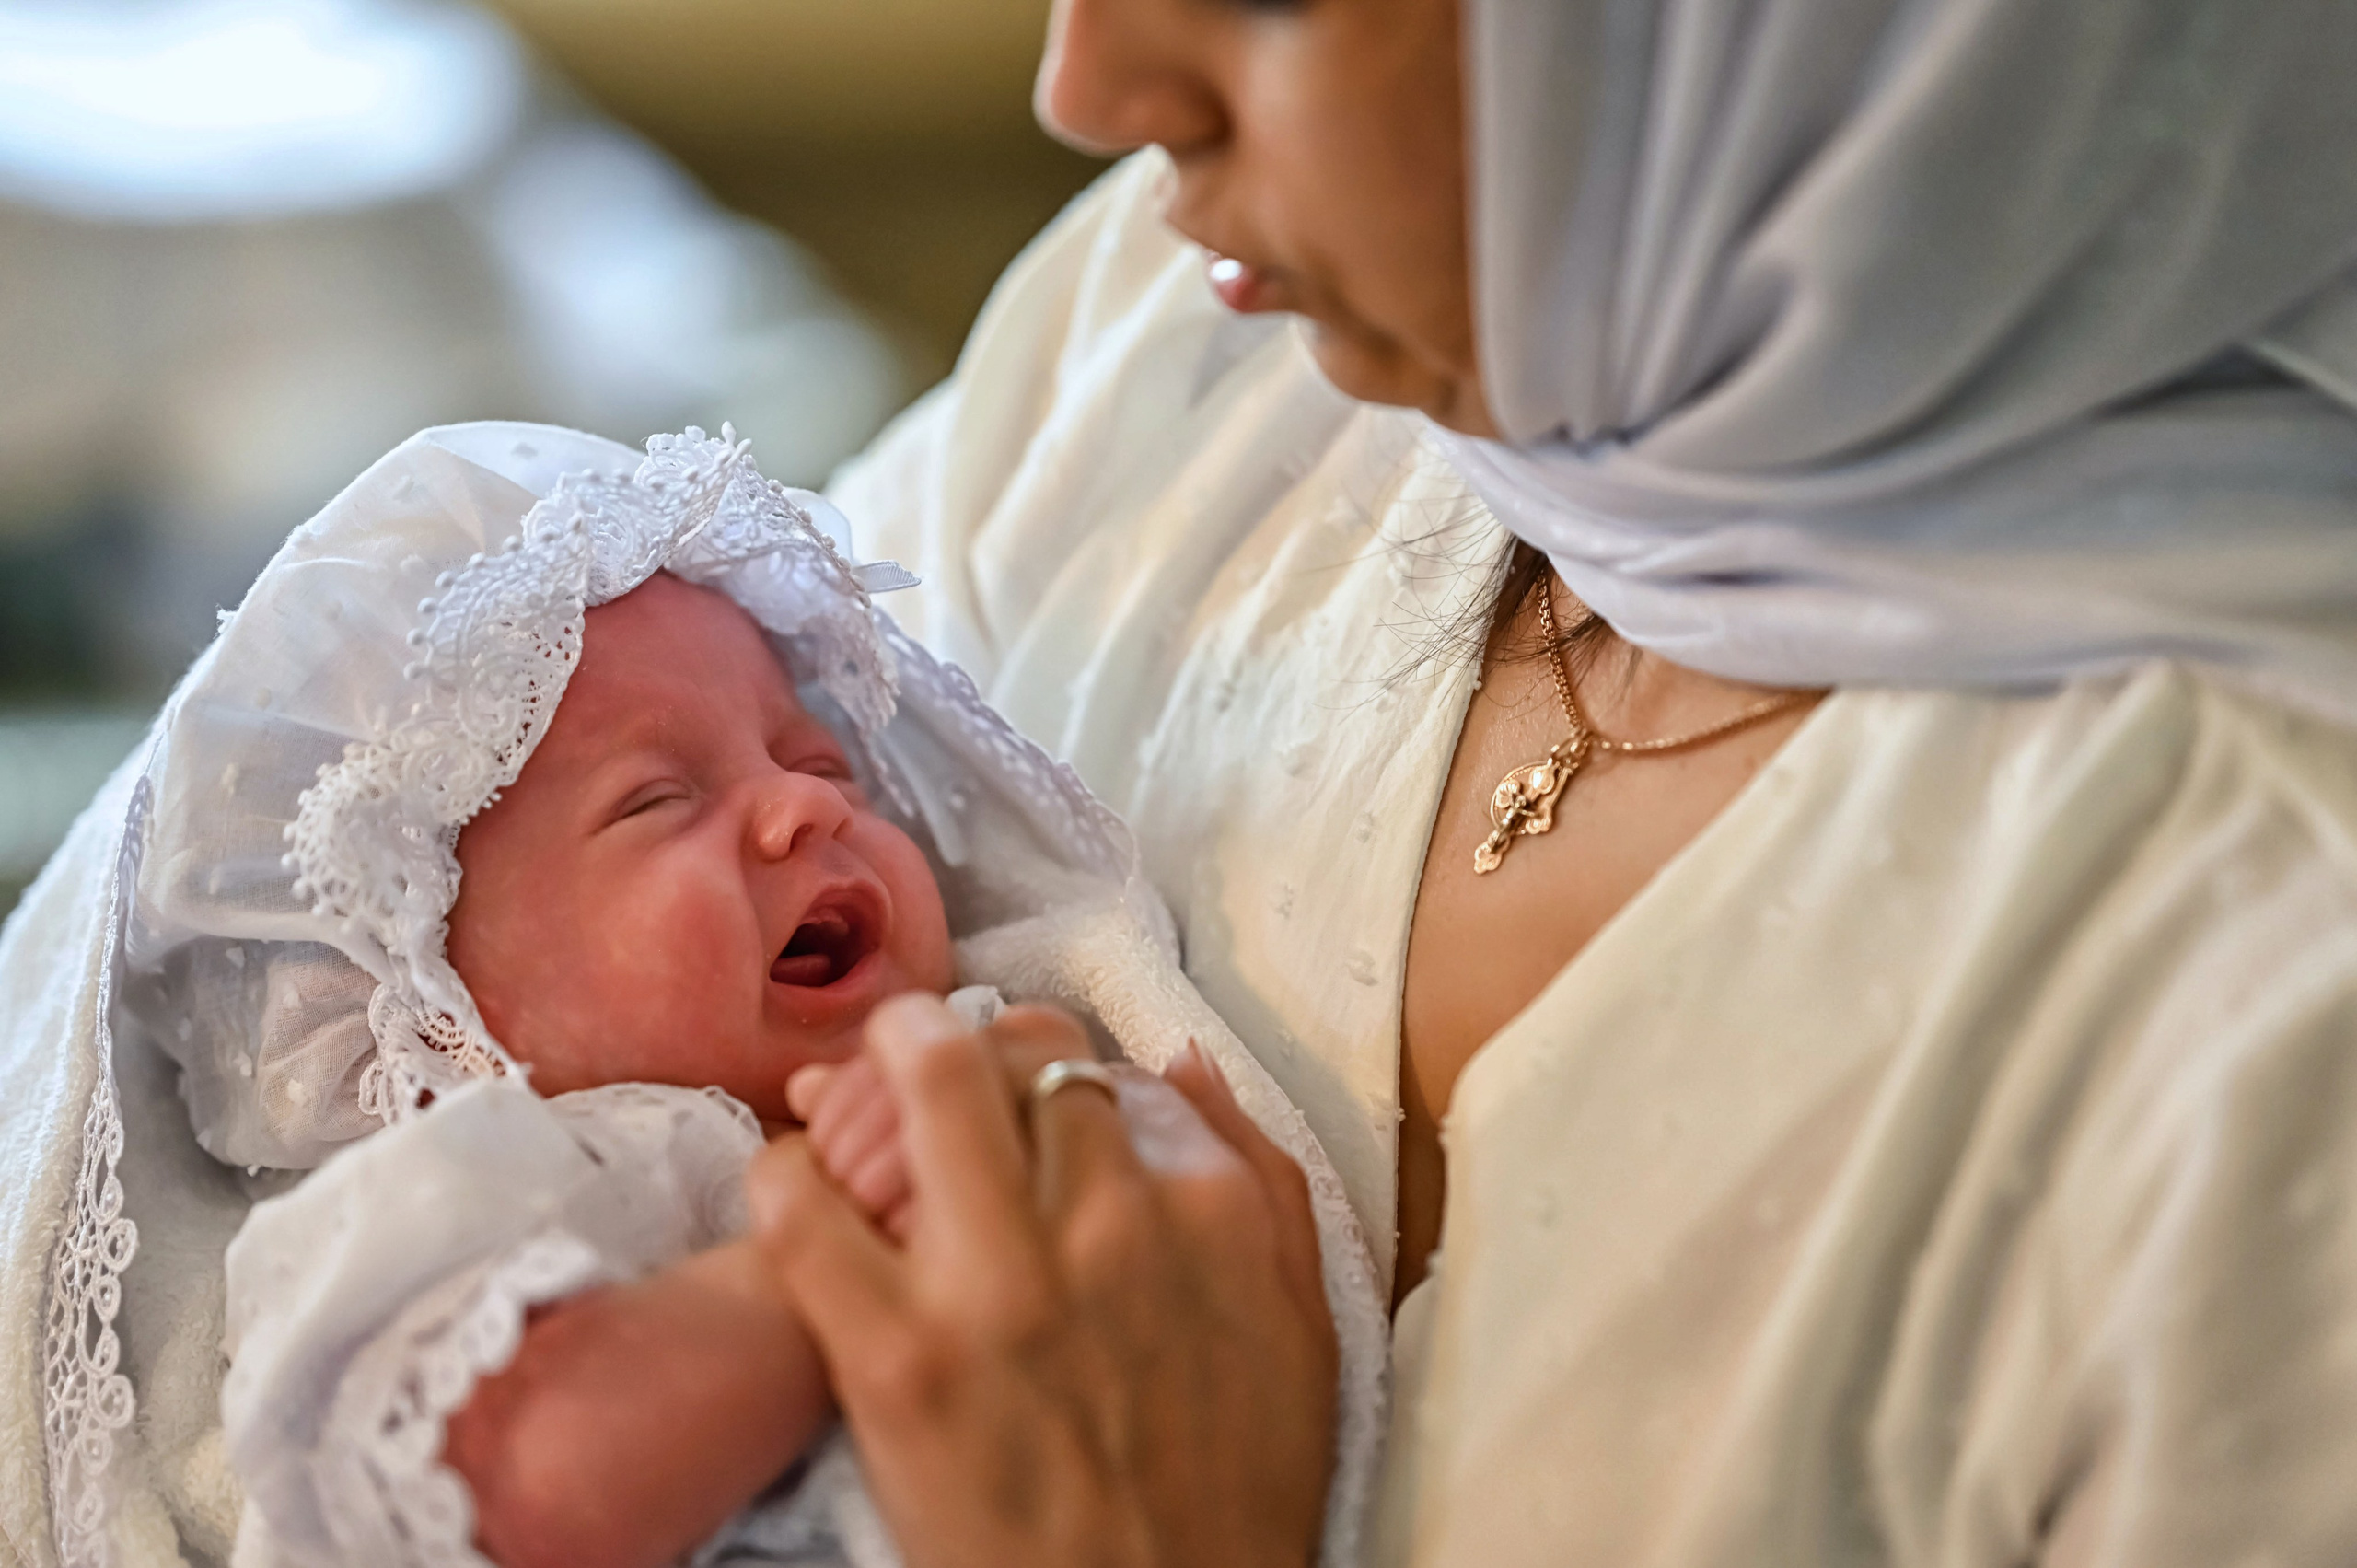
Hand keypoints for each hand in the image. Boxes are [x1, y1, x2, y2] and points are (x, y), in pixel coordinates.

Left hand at [746, 995, 1338, 1567]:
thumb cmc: (1233, 1489)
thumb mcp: (1299, 1321)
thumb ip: (1256, 1174)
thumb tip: (1180, 1062)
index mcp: (1207, 1209)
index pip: (1099, 1065)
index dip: (1036, 1056)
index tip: (1006, 1080)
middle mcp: (1110, 1221)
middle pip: (1006, 1054)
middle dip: (951, 1037)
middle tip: (914, 1050)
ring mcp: (1000, 1284)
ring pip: (921, 1089)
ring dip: (872, 1069)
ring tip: (842, 1092)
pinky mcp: (898, 1358)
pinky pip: (808, 1212)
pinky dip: (786, 1175)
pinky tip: (791, 1184)